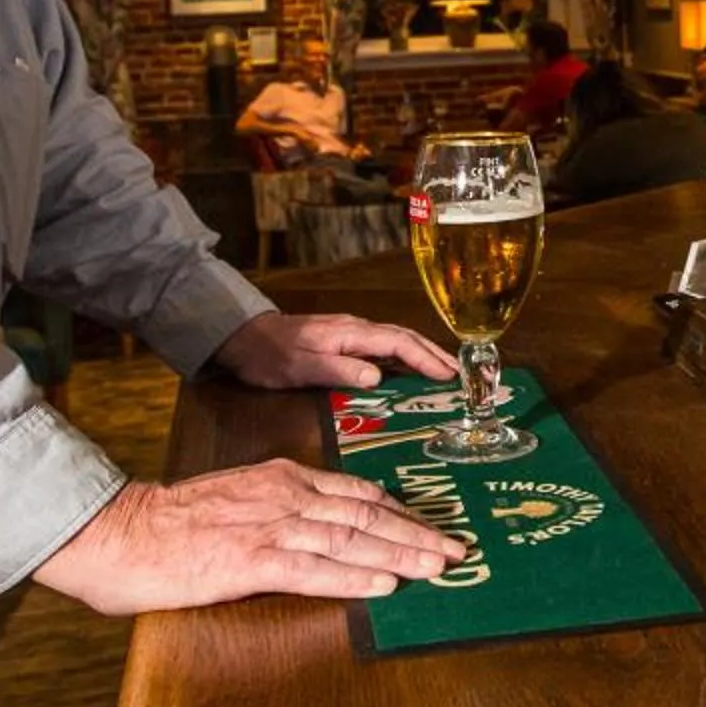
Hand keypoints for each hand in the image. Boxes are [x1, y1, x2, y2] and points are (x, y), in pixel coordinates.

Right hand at [31, 463, 463, 612]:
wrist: (122, 531)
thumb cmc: (172, 522)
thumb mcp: (235, 498)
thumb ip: (278, 506)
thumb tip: (319, 527)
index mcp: (282, 478)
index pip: (357, 494)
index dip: (402, 513)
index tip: (432, 528)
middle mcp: (285, 496)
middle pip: (368, 515)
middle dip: (418, 534)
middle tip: (457, 549)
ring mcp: (270, 527)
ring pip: (352, 539)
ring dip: (402, 555)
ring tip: (439, 567)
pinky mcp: (252, 560)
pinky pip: (315, 570)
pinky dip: (355, 578)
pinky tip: (386, 586)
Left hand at [213, 309, 455, 389]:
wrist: (245, 337)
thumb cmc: (270, 355)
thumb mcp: (300, 367)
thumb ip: (338, 371)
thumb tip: (377, 377)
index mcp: (350, 333)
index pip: (398, 343)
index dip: (426, 359)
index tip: (448, 375)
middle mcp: (356, 329)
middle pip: (405, 338)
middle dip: (434, 354)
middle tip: (459, 375)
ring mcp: (352, 333)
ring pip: (397, 340)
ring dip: (423, 354)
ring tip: (445, 373)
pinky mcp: (346, 340)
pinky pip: (385, 346)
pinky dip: (406, 357)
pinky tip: (411, 370)